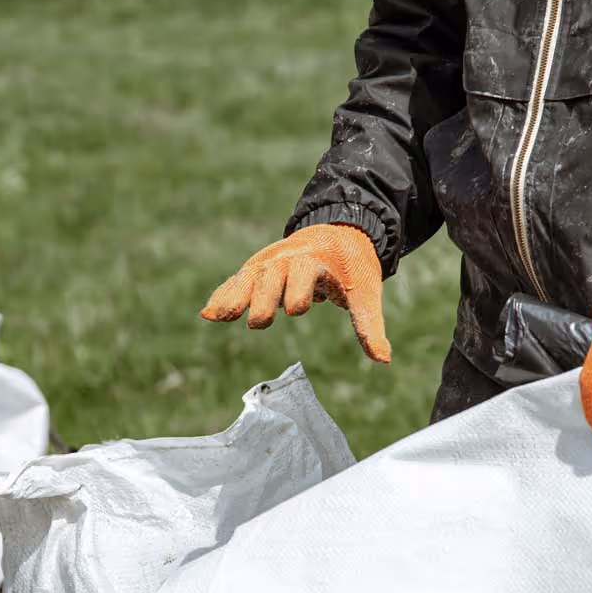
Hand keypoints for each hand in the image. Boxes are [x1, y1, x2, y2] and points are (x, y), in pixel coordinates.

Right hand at [201, 224, 390, 363]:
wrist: (338, 234)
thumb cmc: (352, 268)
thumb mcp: (365, 293)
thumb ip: (369, 326)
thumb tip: (383, 359)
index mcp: (316, 260)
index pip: (303, 272)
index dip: (299, 291)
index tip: (296, 310)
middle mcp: (288, 258)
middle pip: (271, 276)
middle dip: (264, 297)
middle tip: (259, 322)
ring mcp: (269, 263)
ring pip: (248, 278)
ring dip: (234, 297)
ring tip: (218, 317)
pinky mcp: (257, 270)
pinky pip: (237, 282)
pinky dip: (223, 295)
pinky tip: (208, 314)